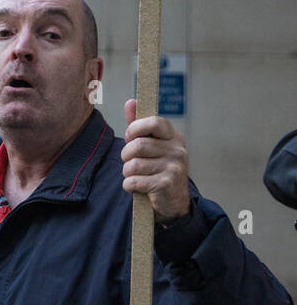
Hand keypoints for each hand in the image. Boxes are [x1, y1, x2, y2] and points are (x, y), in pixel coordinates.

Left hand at [121, 98, 190, 223]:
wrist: (173, 202)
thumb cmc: (157, 169)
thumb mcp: (151, 146)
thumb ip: (139, 125)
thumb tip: (130, 101)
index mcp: (173, 138)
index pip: (154, 122)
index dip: (135, 129)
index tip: (130, 138)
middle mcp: (177, 150)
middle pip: (137, 146)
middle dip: (126, 155)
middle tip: (131, 162)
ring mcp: (174, 167)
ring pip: (133, 165)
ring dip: (127, 173)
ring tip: (136, 176)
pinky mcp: (166, 184)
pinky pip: (133, 181)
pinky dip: (129, 185)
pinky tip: (137, 187)